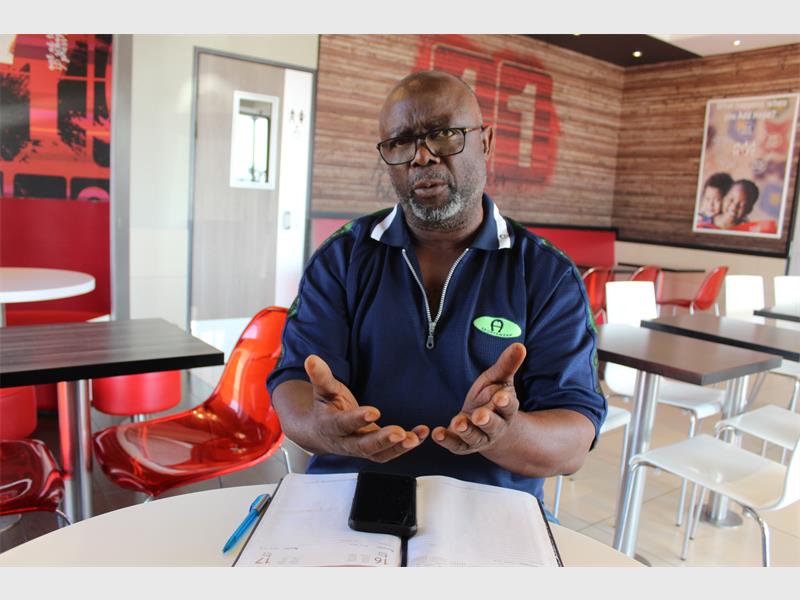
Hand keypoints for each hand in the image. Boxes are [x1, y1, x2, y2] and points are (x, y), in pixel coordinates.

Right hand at [305, 355, 428, 462]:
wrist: (321, 434)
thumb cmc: (326, 408)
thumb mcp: (323, 391)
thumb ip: (320, 376)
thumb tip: (311, 358)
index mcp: (331, 426)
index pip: (343, 424)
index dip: (357, 419)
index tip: (373, 411)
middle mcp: (346, 442)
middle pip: (364, 445)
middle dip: (382, 440)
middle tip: (400, 433)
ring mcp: (361, 449)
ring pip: (379, 454)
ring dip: (398, 448)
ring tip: (414, 438)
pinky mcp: (374, 451)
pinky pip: (391, 452)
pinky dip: (407, 445)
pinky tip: (421, 434)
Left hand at [432, 343, 525, 454]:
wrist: (485, 424)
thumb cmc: (492, 398)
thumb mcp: (498, 379)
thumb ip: (507, 365)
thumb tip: (520, 346)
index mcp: (506, 410)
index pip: (509, 407)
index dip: (505, 402)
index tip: (501, 396)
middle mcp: (495, 427)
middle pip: (493, 425)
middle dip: (487, 420)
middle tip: (480, 415)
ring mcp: (479, 438)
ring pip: (474, 437)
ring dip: (466, 430)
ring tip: (458, 422)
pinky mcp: (462, 444)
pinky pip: (455, 444)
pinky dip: (446, 440)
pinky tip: (437, 433)